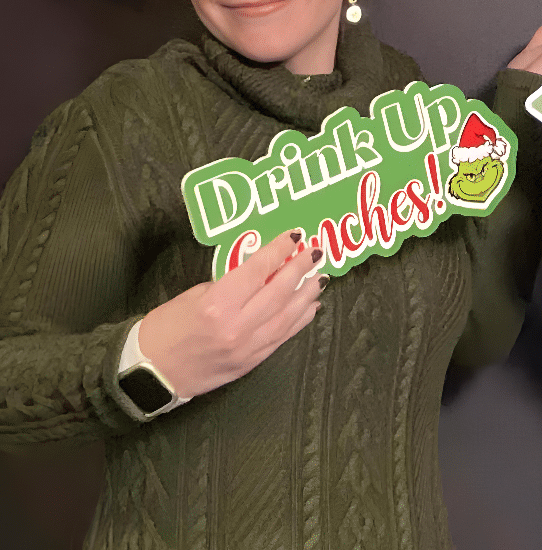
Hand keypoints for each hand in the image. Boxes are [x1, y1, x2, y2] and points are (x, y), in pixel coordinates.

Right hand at [138, 230, 324, 397]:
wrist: (150, 375)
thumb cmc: (165, 328)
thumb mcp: (194, 295)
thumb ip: (230, 284)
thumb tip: (260, 274)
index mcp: (218, 304)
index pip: (258, 270)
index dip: (278, 250)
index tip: (294, 236)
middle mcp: (238, 326)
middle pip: (279, 292)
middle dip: (301, 268)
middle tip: (317, 252)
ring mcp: (248, 348)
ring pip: (287, 316)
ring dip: (307, 295)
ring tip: (320, 277)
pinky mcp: (252, 363)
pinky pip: (283, 337)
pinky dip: (299, 320)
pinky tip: (310, 306)